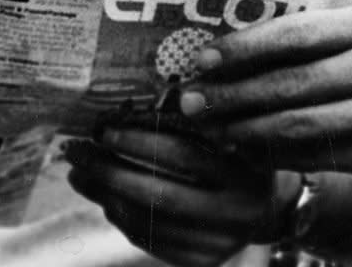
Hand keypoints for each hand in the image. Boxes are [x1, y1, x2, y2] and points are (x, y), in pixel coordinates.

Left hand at [65, 128, 295, 266]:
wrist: (274, 205)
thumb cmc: (244, 151)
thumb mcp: (236, 127)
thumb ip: (201, 116)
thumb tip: (132, 101)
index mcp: (244, 170)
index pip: (182, 155)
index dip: (138, 141)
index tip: (103, 126)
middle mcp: (234, 212)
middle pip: (157, 193)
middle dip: (108, 170)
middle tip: (77, 149)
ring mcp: (219, 243)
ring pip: (148, 221)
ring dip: (105, 195)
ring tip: (79, 173)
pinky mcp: (203, 262)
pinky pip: (151, 242)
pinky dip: (122, 219)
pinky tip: (105, 198)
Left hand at [178, 3, 351, 177]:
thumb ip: (318, 32)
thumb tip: (240, 42)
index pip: (294, 36)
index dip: (243, 49)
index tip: (202, 59)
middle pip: (293, 85)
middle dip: (234, 96)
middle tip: (191, 104)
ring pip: (304, 127)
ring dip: (249, 132)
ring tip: (213, 132)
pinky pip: (324, 156)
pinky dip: (281, 155)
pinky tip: (250, 152)